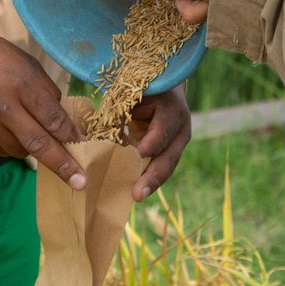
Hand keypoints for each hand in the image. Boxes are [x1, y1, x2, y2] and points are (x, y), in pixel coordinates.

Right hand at [0, 26, 86, 189]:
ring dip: (35, 151)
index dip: (71, 137)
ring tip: (38, 137)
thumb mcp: (27, 64)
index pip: (52, 118)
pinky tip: (15, 133)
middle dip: (62, 164)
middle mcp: (4, 106)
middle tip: (80, 181)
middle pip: (38, 142)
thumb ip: (46, 92)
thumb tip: (61, 121)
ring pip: (20, 151)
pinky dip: (14, 147)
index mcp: (22, 84)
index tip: (85, 150)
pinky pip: (2, 150)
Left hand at [128, 85, 190, 200]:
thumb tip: (103, 142)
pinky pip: (162, 167)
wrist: (165, 89)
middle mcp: (181, 129)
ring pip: (168, 166)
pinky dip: (150, 179)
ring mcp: (179, 144)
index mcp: (172, 111)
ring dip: (152, 183)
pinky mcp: (173, 152)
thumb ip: (120, 116)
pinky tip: (137, 190)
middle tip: (137, 194)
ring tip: (136, 196)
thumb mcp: (133, 96)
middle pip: (169, 157)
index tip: (137, 157)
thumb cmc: (143, 90)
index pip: (162, 131)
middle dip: (152, 177)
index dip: (150, 145)